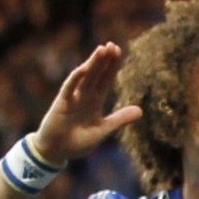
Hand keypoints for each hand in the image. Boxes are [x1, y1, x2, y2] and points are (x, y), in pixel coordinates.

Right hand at [32, 42, 142, 163]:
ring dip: (92, 63)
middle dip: (104, 60)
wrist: (57, 152)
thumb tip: (141, 111)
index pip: (105, 80)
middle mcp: (84, 96)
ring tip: (102, 49)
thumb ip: (120, 119)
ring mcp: (72, 98)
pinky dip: (75, 79)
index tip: (119, 51)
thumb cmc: (78, 141)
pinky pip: (69, 88)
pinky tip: (83, 68)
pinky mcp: (61, 104)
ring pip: (84, 77)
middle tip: (113, 45)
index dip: (112, 66)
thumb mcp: (103, 129)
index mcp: (94, 101)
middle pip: (96, 74)